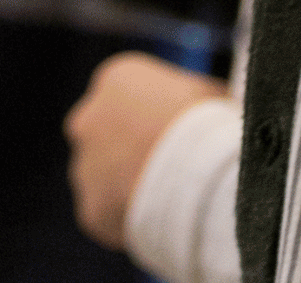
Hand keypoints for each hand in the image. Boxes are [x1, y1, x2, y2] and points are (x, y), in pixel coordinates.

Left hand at [65, 53, 228, 252]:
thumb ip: (197, 97)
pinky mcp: (91, 209)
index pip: (128, 95)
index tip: (178, 133)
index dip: (155, 116)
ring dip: (126, 185)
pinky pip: (109, 215)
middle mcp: (87, 119)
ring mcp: (84, 166)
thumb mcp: (209, 92)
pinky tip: (160, 220)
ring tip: (169, 198)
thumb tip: (216, 104)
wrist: (196, 172)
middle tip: (168, 167)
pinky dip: (128, 219)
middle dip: (130, 149)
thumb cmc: (208, 123)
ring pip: (103, 177)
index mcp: (115, 79)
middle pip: (106, 134)